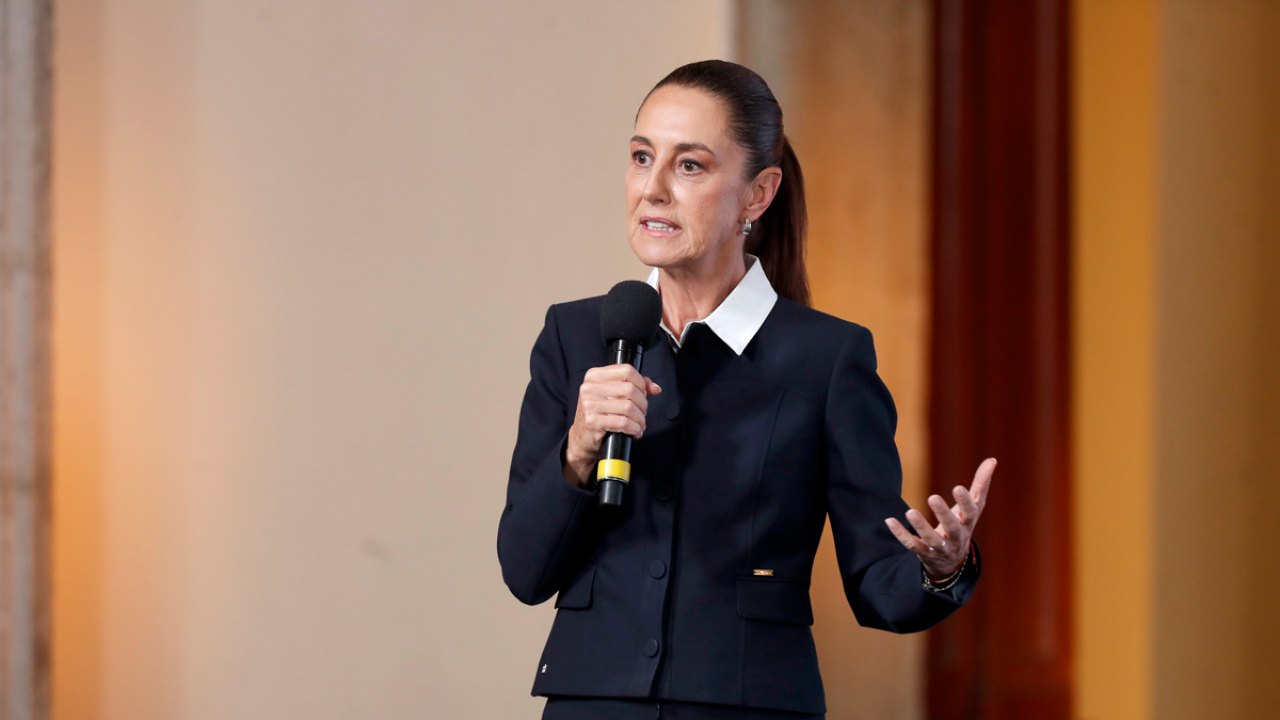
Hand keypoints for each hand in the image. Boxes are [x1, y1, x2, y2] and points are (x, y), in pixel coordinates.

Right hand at [563, 365, 661, 486]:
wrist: (582, 437)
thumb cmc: (600, 414)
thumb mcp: (613, 394)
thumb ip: (635, 386)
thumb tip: (654, 388)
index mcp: (594, 376)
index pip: (626, 370)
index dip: (641, 383)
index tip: (643, 394)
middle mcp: (589, 388)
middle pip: (630, 389)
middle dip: (643, 404)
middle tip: (642, 413)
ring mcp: (589, 404)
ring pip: (628, 407)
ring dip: (640, 419)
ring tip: (639, 424)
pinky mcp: (592, 421)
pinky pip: (623, 423)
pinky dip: (634, 428)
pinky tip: (634, 431)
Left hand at [884, 458, 995, 579]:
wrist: (952, 562)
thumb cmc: (962, 524)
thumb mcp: (974, 507)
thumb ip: (981, 484)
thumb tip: (992, 459)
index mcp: (968, 523)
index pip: (971, 513)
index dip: (965, 502)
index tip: (958, 487)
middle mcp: (956, 537)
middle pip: (952, 528)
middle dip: (943, 514)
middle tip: (932, 497)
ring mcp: (941, 548)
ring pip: (932, 540)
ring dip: (921, 527)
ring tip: (910, 512)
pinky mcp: (924, 553)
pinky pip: (912, 545)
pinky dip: (901, 534)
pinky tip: (889, 520)